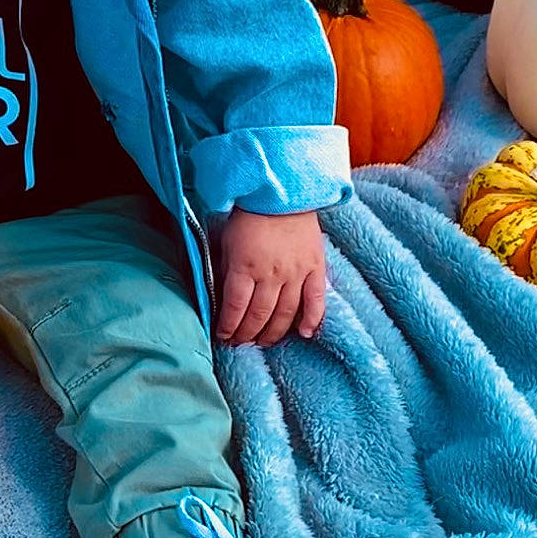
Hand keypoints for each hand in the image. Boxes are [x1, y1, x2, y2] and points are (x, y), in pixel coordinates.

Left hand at [213, 207, 326, 347]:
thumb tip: (220, 300)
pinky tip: (304, 333)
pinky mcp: (315, 268)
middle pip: (259, 315)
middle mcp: (271, 274)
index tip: (223, 337)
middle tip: (240, 344)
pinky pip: (316, 300)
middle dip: (247, 334)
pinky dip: (312, 319)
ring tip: (263, 342)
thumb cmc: (249, 217)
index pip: (234, 308)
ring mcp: (296, 273)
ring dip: (273, 333)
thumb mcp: (226, 243)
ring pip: (285, 314)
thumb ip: (225, 272)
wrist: (282, 193)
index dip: (228, 327)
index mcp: (244, 267)